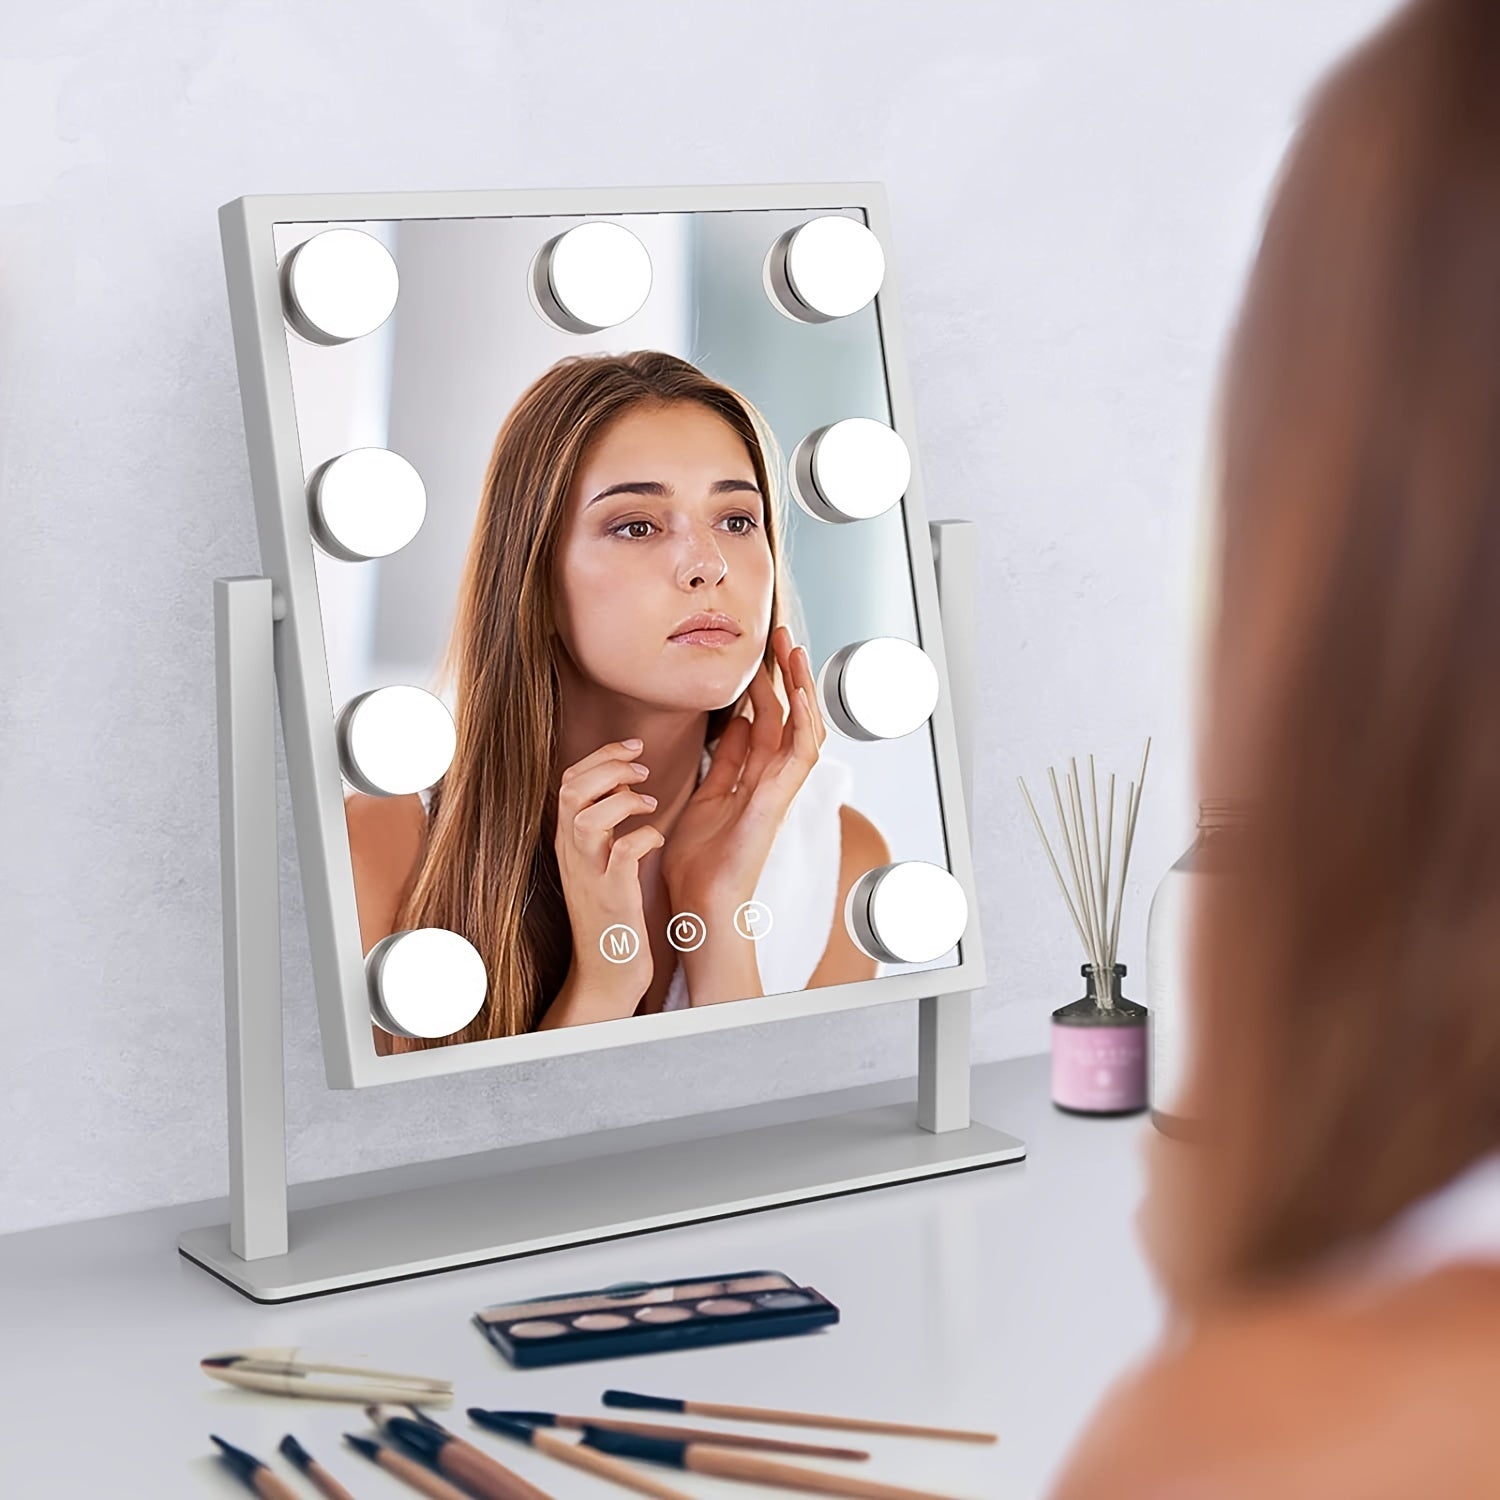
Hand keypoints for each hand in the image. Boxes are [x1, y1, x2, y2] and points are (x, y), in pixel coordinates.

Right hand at [538, 739, 661, 1028]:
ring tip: (650, 801)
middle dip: (608, 765)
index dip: (600, 755)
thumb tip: (625, 782)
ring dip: (622, 799)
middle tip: (642, 767)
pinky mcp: (612, 898)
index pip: (568, 781)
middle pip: (570, 790)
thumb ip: (605, 824)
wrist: (606, 973)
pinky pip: (622, 855)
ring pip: (587, 817)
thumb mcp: (599, 863)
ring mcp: (590, 876)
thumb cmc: (612, 915)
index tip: (633, 746)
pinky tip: (657, 839)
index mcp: (570, 842)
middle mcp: (573, 854)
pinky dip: (642, 837)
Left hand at [660, 624, 826, 921]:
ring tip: (794, 649)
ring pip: (802, 728)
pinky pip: (801, 754)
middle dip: (785, 675)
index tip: (757, 655)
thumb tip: (732, 723)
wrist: (699, 904)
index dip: (763, 687)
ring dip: (801, 688)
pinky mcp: (780, 801)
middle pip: (786, 717)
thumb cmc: (697, 864)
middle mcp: (771, 782)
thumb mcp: (705, 797)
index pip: (765, 722)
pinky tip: (800, 691)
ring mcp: (780, 791)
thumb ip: (723, 763)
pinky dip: (805, 721)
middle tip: (780, 635)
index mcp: (751, 780)